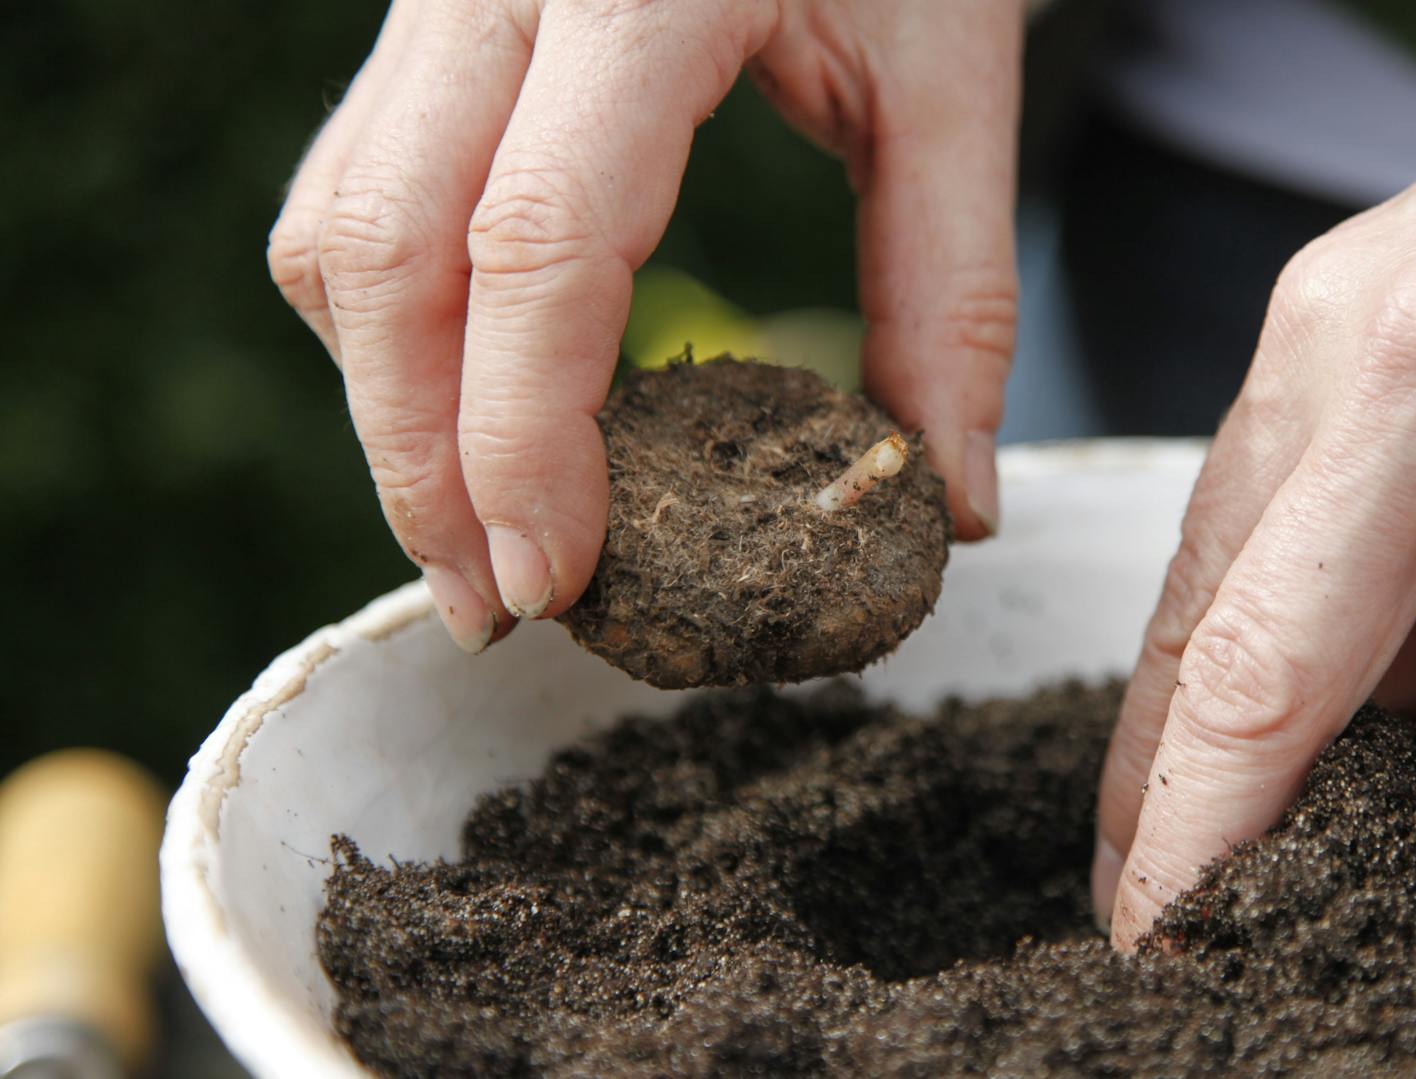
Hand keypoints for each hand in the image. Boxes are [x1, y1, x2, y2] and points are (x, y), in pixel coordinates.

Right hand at [269, 0, 1021, 652]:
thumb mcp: (951, 79)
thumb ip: (951, 290)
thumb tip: (948, 508)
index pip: (535, 241)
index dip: (524, 436)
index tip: (556, 577)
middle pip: (391, 256)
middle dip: (422, 462)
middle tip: (497, 604)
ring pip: (342, 230)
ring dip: (388, 406)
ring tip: (478, 533)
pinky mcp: (424, 27)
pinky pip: (352, 193)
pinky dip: (388, 329)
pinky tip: (465, 407)